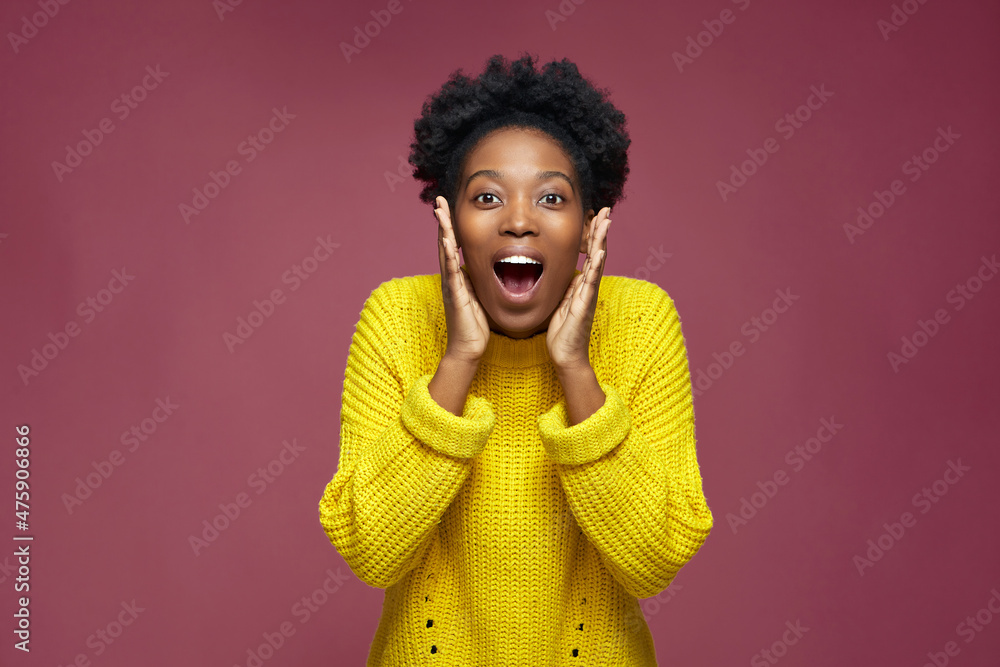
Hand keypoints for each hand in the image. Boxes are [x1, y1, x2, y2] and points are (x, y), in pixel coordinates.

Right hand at [435, 196, 489, 362]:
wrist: (469, 349)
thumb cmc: (475, 326)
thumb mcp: (478, 296)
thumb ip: (477, 281)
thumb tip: (485, 268)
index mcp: (457, 277)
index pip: (451, 246)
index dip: (449, 226)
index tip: (447, 207)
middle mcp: (450, 278)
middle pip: (443, 244)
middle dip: (441, 221)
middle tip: (438, 200)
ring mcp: (450, 286)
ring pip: (444, 253)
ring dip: (442, 231)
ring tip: (439, 212)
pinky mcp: (455, 295)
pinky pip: (451, 272)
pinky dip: (447, 254)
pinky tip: (446, 239)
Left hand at [546, 207, 611, 370]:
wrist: (565, 355)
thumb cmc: (564, 332)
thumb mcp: (563, 303)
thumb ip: (568, 288)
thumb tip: (570, 273)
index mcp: (582, 285)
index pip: (590, 255)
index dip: (593, 235)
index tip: (596, 216)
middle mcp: (589, 287)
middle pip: (598, 253)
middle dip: (601, 231)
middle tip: (606, 210)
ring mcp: (589, 294)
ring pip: (598, 262)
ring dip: (602, 241)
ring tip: (606, 222)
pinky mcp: (585, 304)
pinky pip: (592, 281)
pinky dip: (597, 265)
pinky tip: (600, 251)